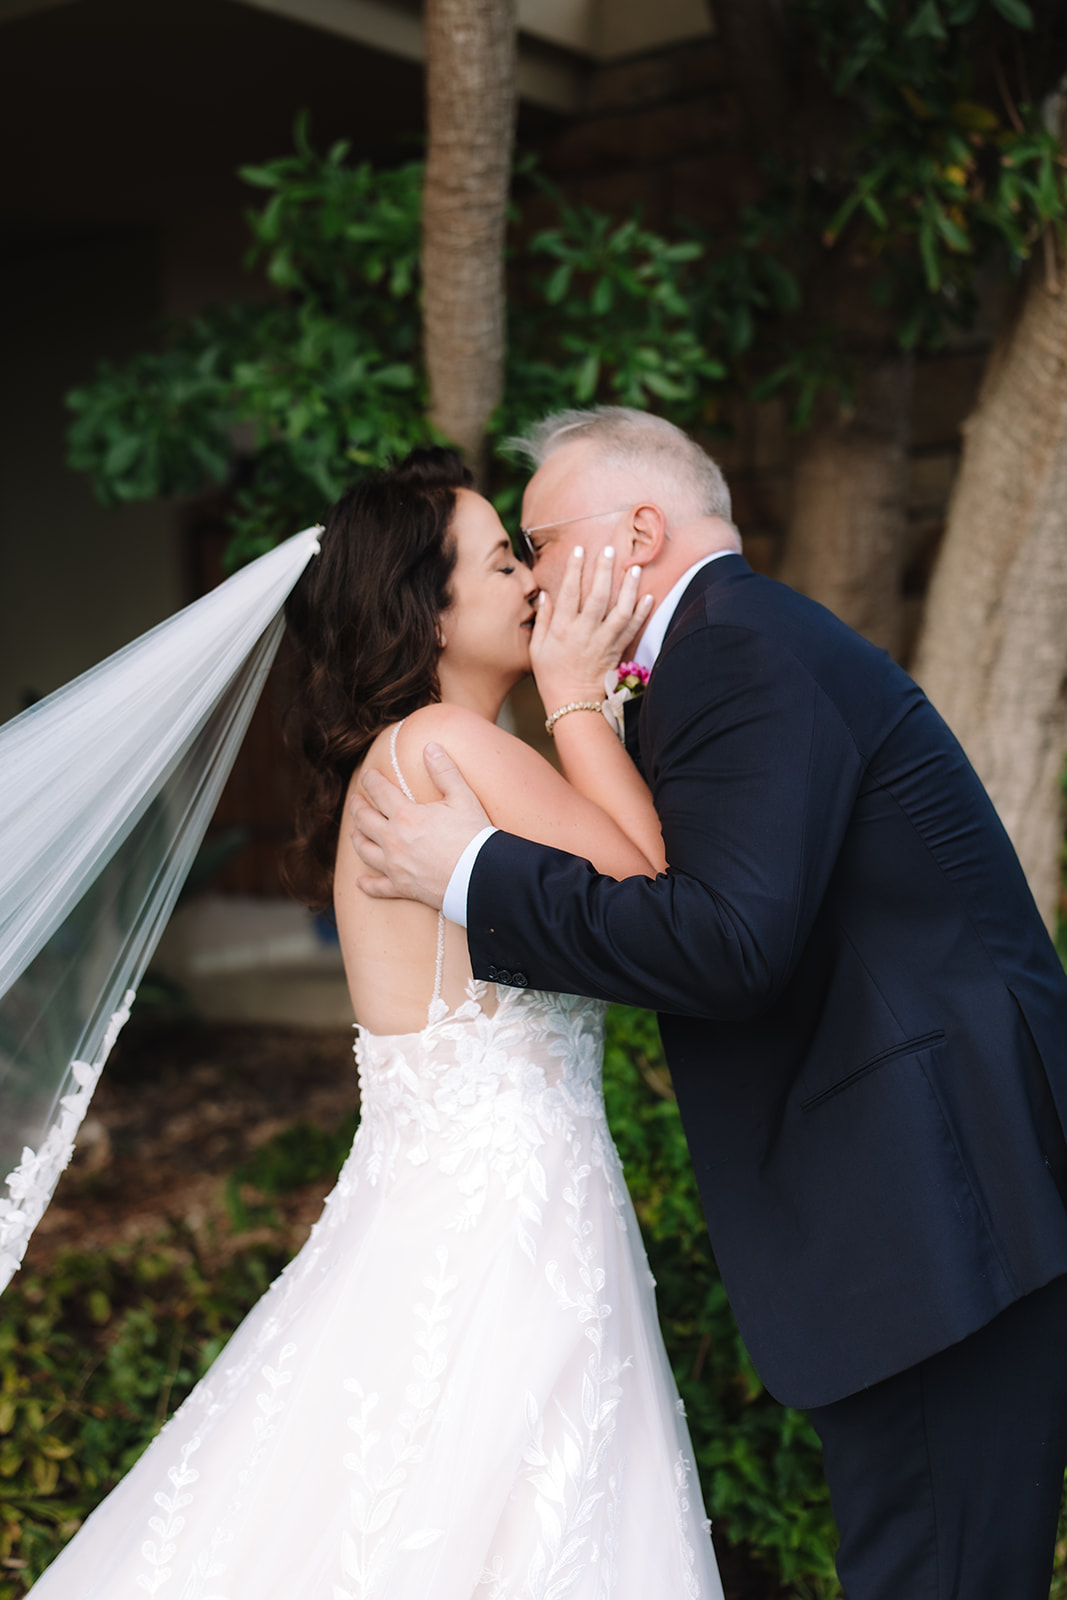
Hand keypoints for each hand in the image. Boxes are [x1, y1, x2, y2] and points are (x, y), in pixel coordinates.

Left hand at [350, 742, 489, 907]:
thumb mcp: (463, 797)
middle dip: (357, 807)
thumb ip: (444, 771)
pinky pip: (378, 887)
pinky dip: (368, 884)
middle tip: (355, 800)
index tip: (367, 774)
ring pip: (364, 850)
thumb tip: (430, 747)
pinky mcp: (402, 887)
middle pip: (364, 820)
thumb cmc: (474, 836)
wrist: (481, 877)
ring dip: (357, 838)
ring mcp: (395, 865)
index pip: (379, 792)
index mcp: (405, 815)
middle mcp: (393, 840)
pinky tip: (362, 882)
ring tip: (354, 832)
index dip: (370, 780)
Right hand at [531, 545, 653, 713]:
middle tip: (610, 550)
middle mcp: (584, 633)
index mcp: (562, 629)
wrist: (572, 703)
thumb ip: (542, 619)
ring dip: (629, 588)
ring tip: (635, 568)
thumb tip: (546, 594)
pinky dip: (641, 613)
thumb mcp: (537, 648)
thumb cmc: (551, 675)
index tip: (579, 550)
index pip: (570, 592)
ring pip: (619, 610)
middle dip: (604, 570)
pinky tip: (648, 597)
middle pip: (598, 596)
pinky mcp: (616, 651)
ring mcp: (603, 642)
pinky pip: (631, 629)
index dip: (575, 569)